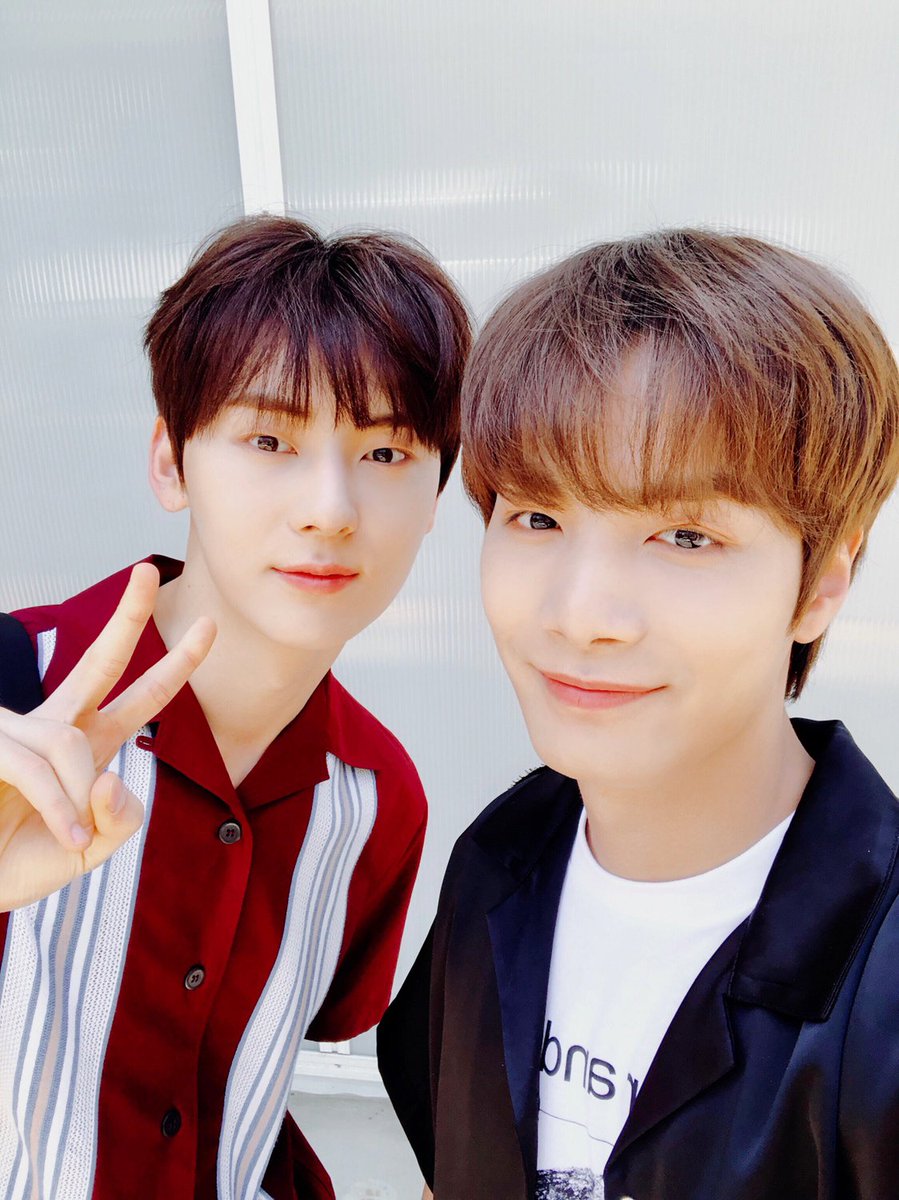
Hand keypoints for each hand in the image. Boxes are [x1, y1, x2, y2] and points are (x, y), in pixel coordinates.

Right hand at [0, 562, 214, 909]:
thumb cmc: (19, 862)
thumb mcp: (92, 848)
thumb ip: (120, 817)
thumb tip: (108, 775)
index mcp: (89, 743)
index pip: (142, 696)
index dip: (177, 664)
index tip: (207, 625)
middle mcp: (56, 727)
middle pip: (100, 661)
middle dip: (129, 616)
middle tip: (149, 570)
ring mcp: (16, 731)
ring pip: (71, 743)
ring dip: (79, 797)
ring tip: (74, 837)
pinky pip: (38, 767)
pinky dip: (59, 807)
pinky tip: (67, 836)